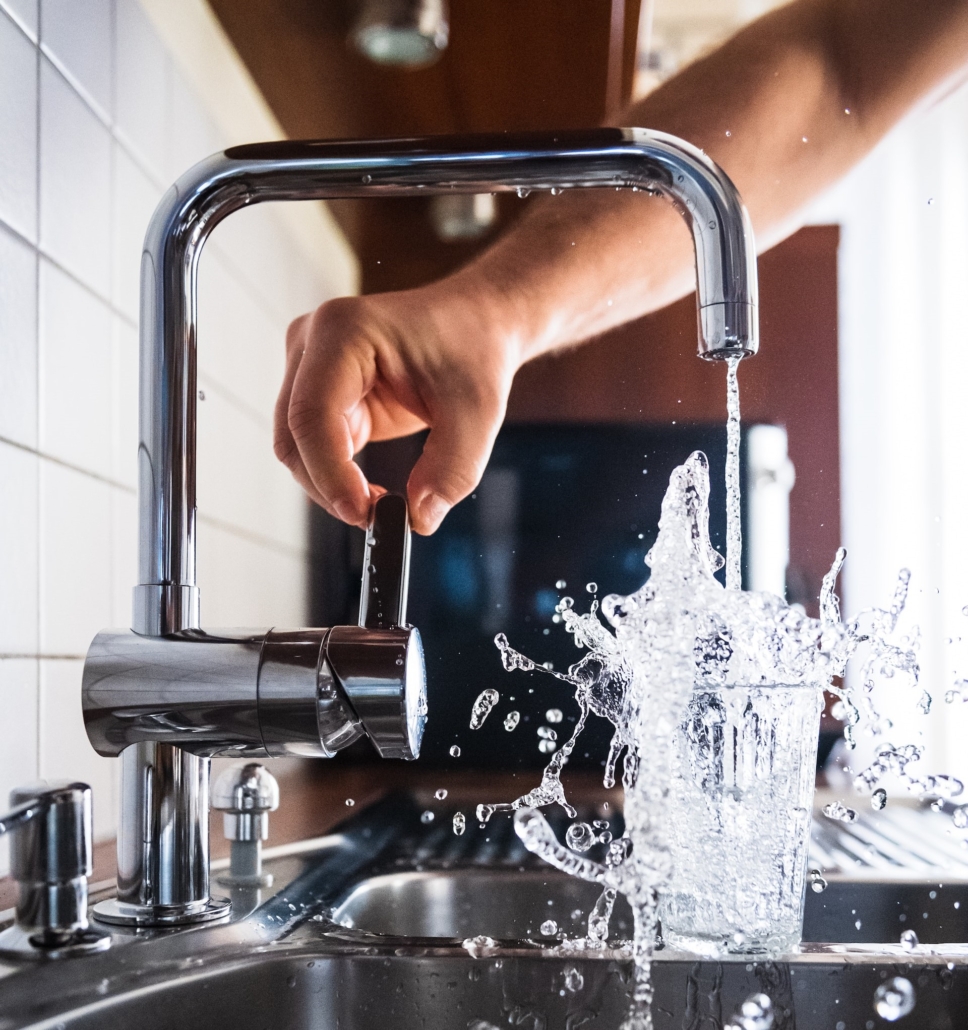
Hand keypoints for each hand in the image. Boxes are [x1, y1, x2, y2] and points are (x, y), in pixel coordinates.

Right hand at [274, 279, 522, 534]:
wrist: (475, 325)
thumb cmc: (473, 349)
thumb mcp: (478, 412)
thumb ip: (452, 469)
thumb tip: (418, 518)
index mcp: (344, 330)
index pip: (313, 414)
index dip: (330, 472)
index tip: (364, 513)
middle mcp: (313, 343)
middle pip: (294, 435)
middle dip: (329, 486)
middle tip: (377, 518)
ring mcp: (309, 367)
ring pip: (297, 448)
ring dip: (331, 485)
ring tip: (382, 504)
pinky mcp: (320, 393)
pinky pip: (314, 448)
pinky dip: (338, 477)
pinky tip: (372, 490)